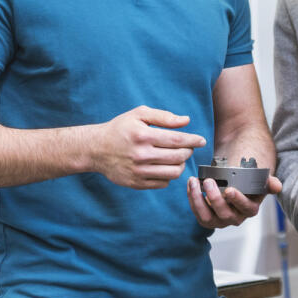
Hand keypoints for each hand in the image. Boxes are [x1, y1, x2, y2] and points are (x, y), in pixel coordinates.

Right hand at [89, 106, 205, 188]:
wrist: (96, 149)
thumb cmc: (120, 128)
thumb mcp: (139, 114)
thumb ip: (163, 116)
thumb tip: (186, 121)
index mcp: (143, 136)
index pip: (177, 140)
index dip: (193, 140)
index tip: (201, 140)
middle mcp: (141, 155)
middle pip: (178, 157)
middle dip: (188, 151)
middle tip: (188, 147)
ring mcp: (139, 171)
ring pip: (173, 173)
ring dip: (181, 165)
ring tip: (178, 157)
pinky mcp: (136, 183)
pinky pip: (163, 183)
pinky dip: (169, 176)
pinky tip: (164, 166)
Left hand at [187, 174, 281, 228]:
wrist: (235, 184)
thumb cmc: (247, 184)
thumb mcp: (259, 181)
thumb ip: (269, 183)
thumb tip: (277, 186)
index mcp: (249, 209)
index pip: (245, 208)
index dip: (237, 200)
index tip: (230, 189)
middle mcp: (235, 218)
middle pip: (224, 214)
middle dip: (215, 198)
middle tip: (209, 181)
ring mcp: (219, 220)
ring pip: (207, 217)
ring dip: (198, 200)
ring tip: (195, 182)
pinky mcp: (207, 219)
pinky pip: (197, 213)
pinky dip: (192, 198)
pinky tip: (191, 185)